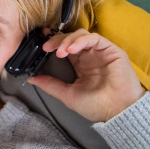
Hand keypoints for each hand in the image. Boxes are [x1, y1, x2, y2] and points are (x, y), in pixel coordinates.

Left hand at [28, 28, 143, 122]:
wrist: (117, 113)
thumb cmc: (97, 106)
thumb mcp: (68, 94)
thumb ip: (51, 85)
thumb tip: (32, 78)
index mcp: (80, 64)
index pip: (64, 46)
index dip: (53, 42)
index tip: (41, 44)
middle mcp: (90, 55)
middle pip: (71, 38)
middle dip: (57, 40)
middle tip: (46, 47)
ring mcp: (101, 52)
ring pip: (81, 35)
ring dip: (68, 40)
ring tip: (60, 52)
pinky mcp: (112, 51)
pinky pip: (95, 39)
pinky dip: (81, 41)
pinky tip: (72, 49)